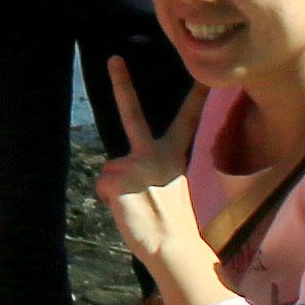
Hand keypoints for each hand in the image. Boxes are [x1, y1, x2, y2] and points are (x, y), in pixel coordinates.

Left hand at [92, 61, 203, 290]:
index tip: (202, 74)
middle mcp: (155, 153)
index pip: (187, 121)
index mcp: (173, 156)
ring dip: (116, 188)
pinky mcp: (117, 176)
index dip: (194, 97)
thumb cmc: (171, 224)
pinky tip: (127, 210)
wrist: (172, 247)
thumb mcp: (169, 189)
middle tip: (113, 58)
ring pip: (111, 169)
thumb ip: (151, 171)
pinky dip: (108, 200)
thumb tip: (125, 172)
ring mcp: (135, 162)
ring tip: (136, 207)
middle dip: (122, 83)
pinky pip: (103, 186)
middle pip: (133, 113)